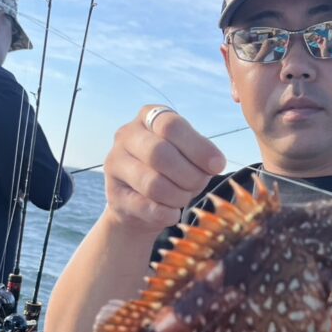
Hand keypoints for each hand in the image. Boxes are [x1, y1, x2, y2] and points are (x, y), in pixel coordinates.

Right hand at [102, 106, 225, 232]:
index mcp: (148, 117)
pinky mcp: (114, 195)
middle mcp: (126, 135)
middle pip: (159, 153)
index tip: (217, 166)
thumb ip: (201, 154)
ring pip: (152, 183)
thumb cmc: (172, 173)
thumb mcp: (189, 156)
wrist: (141, 206)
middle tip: (198, 185)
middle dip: (189, 175)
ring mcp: (115, 164)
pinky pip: (146, 207)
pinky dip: (167, 214)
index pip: (171, 126)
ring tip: (183, 198)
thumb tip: (215, 163)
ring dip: (178, 196)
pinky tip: (172, 213)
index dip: (198, 147)